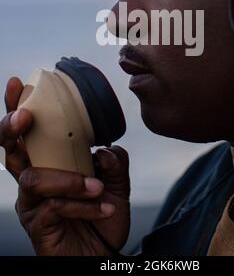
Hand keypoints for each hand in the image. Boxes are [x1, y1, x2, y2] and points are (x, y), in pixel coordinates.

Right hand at [0, 77, 129, 255]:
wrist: (104, 257)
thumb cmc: (102, 218)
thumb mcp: (116, 185)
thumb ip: (113, 162)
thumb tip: (103, 148)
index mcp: (48, 162)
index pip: (27, 132)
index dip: (16, 107)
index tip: (17, 83)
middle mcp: (34, 179)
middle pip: (9, 149)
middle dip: (11, 128)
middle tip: (25, 117)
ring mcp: (32, 203)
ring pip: (32, 178)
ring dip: (68, 178)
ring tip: (97, 187)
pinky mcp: (36, 224)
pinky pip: (53, 206)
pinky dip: (81, 204)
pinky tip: (103, 208)